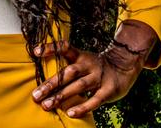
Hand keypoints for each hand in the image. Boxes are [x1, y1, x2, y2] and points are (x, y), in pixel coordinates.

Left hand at [30, 21, 156, 118]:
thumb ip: (67, 68)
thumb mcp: (83, 61)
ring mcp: (99, 77)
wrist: (125, 66)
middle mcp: (88, 64)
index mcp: (80, 55)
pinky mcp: (108, 90)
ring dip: (61, 96)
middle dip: (51, 84)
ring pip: (78, 86)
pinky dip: (82, 107)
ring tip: (47, 105)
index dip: (51, 48)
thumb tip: (44, 82)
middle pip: (68, 73)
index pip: (64, 47)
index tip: (35, 51)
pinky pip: (94, 100)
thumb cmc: (95, 67)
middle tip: (36, 95)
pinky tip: (70, 113)